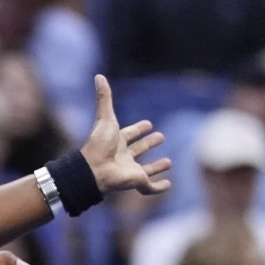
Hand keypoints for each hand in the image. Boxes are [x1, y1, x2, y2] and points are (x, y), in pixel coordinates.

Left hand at [81, 75, 171, 195]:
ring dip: (156, 167)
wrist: (95, 169)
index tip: (148, 124)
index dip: (138, 129)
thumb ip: (104, 98)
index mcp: (116, 142)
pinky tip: (169, 184)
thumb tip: (98, 76)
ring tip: (169, 161)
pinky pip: (149, 188)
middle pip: (138, 150)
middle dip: (148, 144)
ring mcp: (130, 171)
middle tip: (161, 137)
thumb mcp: (105, 118)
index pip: (129, 134)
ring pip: (145, 170)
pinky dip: (159, 187)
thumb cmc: (99, 144)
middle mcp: (123, 156)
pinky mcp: (136, 182)